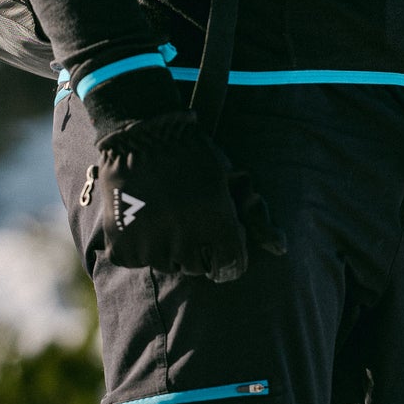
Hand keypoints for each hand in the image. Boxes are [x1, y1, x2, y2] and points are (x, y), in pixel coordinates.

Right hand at [87, 110, 284, 282]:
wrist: (142, 135)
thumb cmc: (195, 155)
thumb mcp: (231, 178)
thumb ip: (256, 216)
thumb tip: (280, 249)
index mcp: (215, 222)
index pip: (229, 267)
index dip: (228, 255)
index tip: (220, 241)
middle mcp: (184, 239)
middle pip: (197, 267)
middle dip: (198, 248)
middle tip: (189, 219)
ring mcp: (151, 244)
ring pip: (167, 264)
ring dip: (169, 247)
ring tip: (164, 215)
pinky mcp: (122, 245)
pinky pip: (137, 259)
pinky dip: (138, 244)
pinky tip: (141, 218)